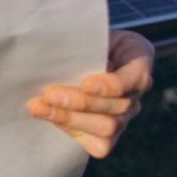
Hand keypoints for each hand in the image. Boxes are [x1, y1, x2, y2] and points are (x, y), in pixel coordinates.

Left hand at [25, 29, 154, 158]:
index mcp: (137, 63)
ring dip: (69, 118)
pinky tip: (50, 118)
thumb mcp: (90, 31)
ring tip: (39, 107)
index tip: (86, 83)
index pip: (130, 79)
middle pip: (117, 108)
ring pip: (107, 128)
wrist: (83, 53)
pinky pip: (100, 145)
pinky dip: (73, 133)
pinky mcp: (108, 134)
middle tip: (49, 93)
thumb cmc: (86, 40)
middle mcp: (135, 93)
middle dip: (80, 103)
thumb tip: (59, 49)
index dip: (109, 86)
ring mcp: (124, 116)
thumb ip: (84, 41)